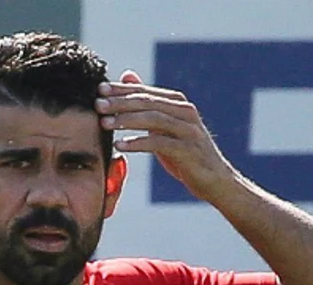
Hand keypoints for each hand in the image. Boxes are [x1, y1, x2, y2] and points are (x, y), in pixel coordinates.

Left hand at [96, 69, 240, 202]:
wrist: (214, 179)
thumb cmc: (184, 152)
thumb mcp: (164, 125)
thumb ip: (146, 103)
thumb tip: (126, 75)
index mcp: (177, 103)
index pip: (145, 92)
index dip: (122, 90)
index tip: (99, 90)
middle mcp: (185, 112)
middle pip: (148, 103)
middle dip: (121, 103)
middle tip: (98, 105)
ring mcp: (188, 130)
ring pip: (154, 119)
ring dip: (127, 121)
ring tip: (105, 124)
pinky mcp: (188, 150)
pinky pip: (160, 143)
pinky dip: (139, 143)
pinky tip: (120, 146)